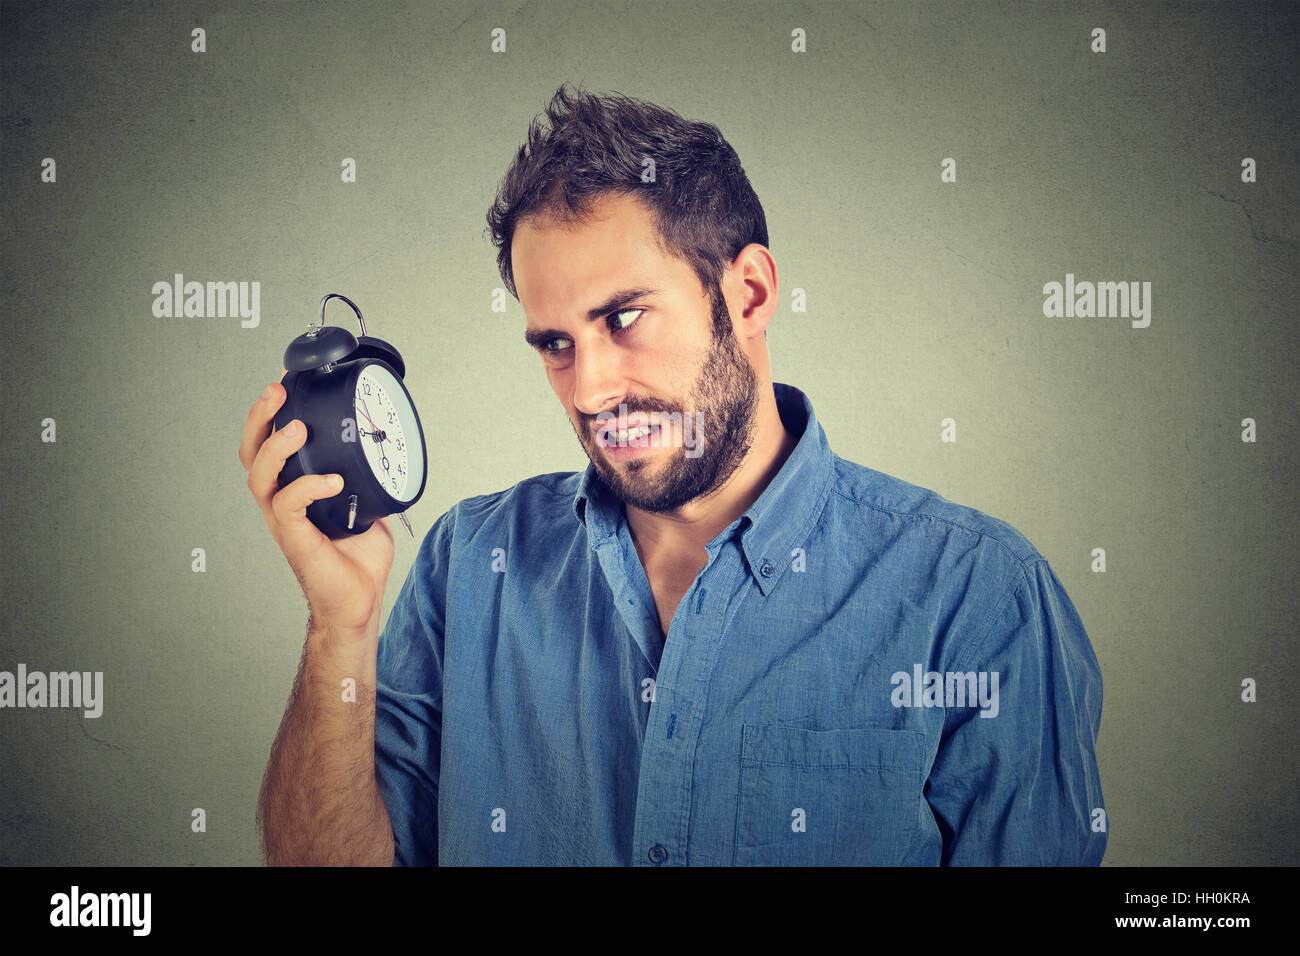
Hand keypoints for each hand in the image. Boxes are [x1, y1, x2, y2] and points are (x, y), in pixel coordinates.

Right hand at [238, 369, 394, 639]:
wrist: (358, 601)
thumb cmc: (358, 557)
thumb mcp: (367, 502)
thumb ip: (368, 475)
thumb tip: (387, 445)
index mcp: (293, 487)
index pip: (270, 442)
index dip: (272, 411)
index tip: (287, 378)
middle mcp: (280, 500)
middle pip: (251, 451)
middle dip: (260, 417)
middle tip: (278, 390)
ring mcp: (283, 520)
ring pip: (259, 475)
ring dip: (275, 448)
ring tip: (297, 430)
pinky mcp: (294, 539)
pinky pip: (288, 505)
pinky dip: (307, 487)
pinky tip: (330, 480)